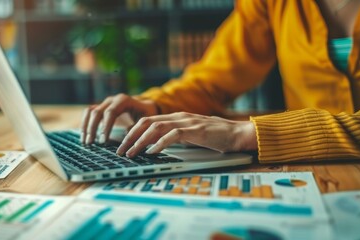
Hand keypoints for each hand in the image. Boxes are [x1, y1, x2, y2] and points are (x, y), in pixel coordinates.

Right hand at [81, 94, 158, 143]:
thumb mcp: (147, 119)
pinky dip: (84, 124)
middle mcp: (112, 100)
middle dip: (93, 128)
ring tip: (85, 142)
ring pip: (90, 112)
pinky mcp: (100, 108)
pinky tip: (84, 136)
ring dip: (86, 126)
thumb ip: (138, 126)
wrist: (144, 107)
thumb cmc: (146, 114)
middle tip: (91, 143)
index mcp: (123, 101)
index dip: (105, 127)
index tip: (103, 141)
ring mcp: (105, 103)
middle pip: (97, 112)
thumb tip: (127, 136)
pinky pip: (88, 113)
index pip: (111, 112)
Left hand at [116, 112, 257, 157]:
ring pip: (155, 127)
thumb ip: (175, 136)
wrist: (238, 133)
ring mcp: (187, 122)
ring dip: (140, 141)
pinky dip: (159, 144)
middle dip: (130, 136)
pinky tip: (151, 152)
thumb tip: (157, 145)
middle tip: (121, 150)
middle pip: (146, 122)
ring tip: (131, 153)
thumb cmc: (216, 136)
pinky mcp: (195, 130)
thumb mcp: (191, 135)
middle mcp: (179, 116)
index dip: (133, 131)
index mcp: (176, 117)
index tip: (123, 144)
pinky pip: (172, 135)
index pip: (148, 120)